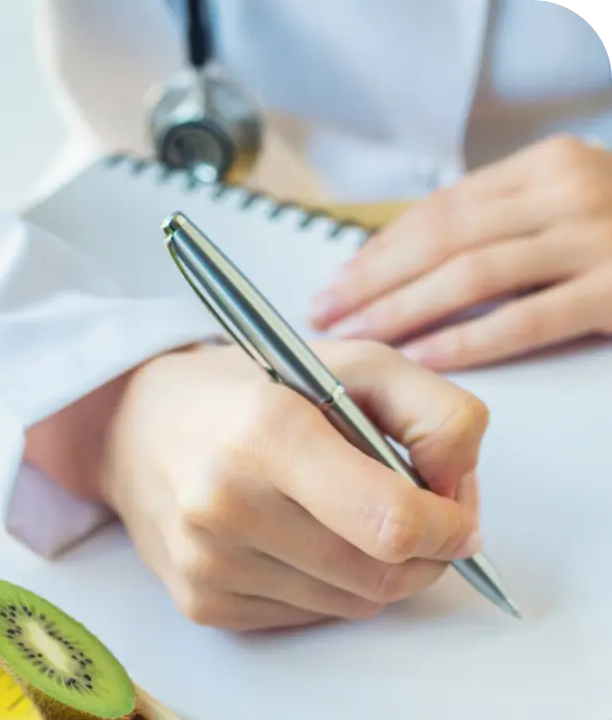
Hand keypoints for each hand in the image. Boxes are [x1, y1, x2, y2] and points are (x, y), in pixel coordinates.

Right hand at [93, 341, 486, 630]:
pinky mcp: (201, 604)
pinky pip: (308, 617)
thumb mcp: (351, 362)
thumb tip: (459, 496)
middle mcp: (226, 506)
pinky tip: (302, 541)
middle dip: (425, 555)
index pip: (392, 522)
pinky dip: (329, 586)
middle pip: (380, 575)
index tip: (456, 517)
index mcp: (266, 433)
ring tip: (353, 519)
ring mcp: (208, 564)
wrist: (134, 431)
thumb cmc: (250, 392)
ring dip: (377, 570)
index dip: (448, 529)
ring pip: (352, 605)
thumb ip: (436, 412)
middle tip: (422, 520)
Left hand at [308, 135, 611, 370]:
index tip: (338, 281)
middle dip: (374, 281)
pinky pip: (525, 321)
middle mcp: (566, 191)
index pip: (441, 209)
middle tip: (326, 315)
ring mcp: (594, 239)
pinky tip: (424, 359)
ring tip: (358, 339)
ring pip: (472, 276)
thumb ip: (508, 223)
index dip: (380, 249)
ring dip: (405, 311)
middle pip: (443, 239)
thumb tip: (420, 262)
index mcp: (547, 167)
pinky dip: (468, 341)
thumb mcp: (571, 204)